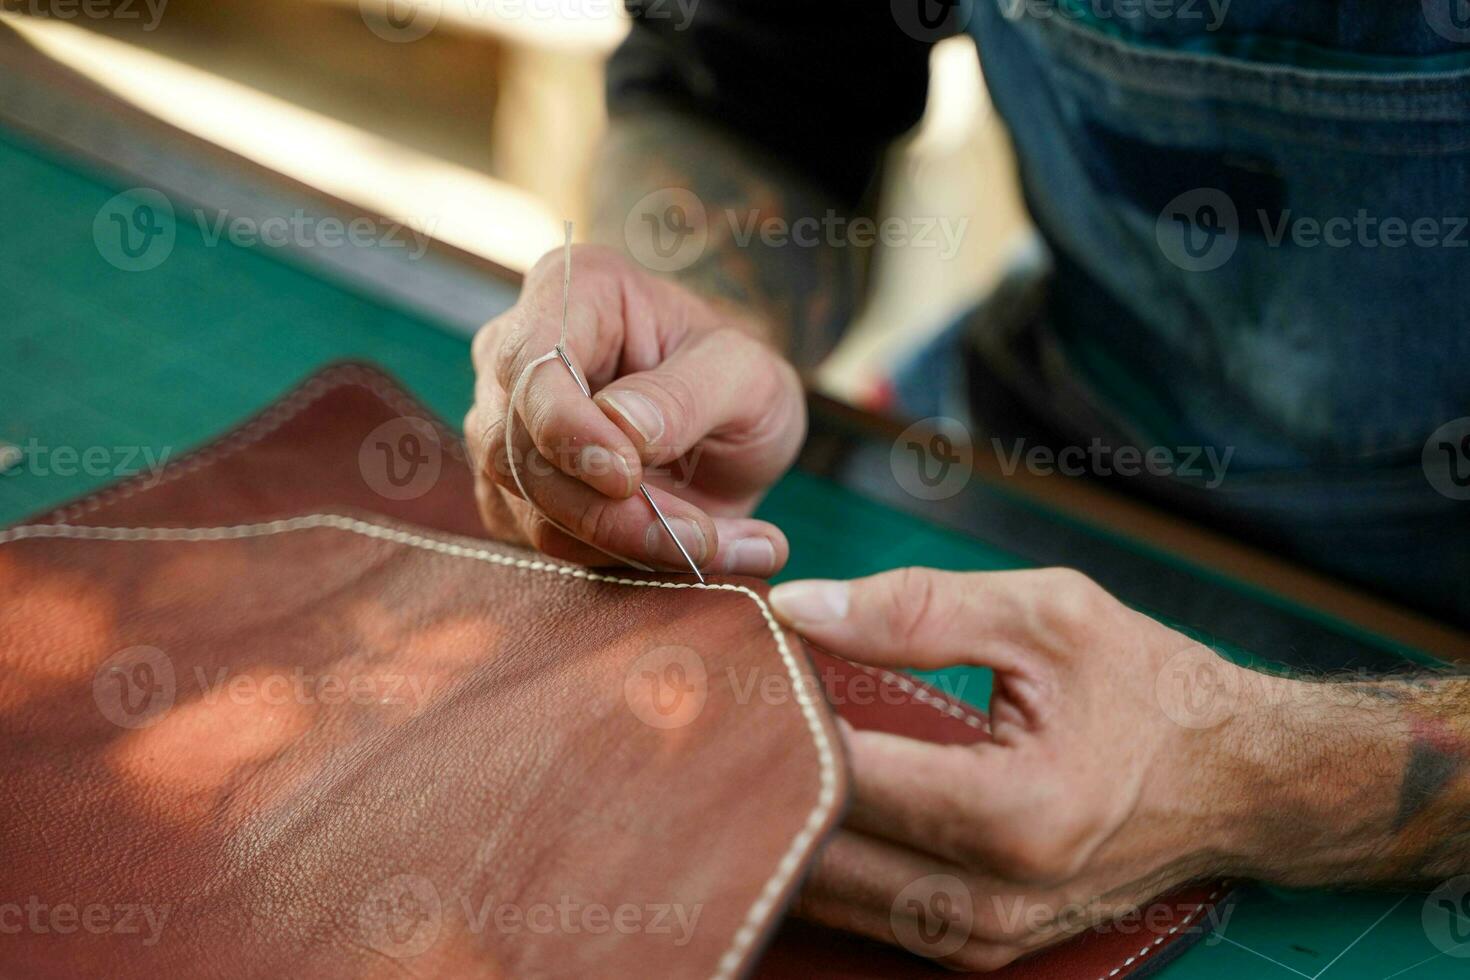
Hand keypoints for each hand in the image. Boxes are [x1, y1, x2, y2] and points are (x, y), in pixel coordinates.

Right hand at [465, 246, 804, 575]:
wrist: (733, 432)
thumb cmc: (738, 379)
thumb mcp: (746, 373)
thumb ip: (688, 394)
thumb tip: (621, 428)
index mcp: (570, 293)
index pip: (531, 363)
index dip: (566, 428)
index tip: (625, 476)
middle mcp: (516, 357)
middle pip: (517, 449)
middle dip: (607, 510)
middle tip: (702, 537)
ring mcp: (506, 430)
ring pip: (532, 510)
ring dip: (629, 545)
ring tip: (724, 546)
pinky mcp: (516, 498)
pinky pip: (551, 544)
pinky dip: (624, 563)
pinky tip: (695, 555)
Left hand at [768, 567, 1273, 969]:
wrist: (1239, 782)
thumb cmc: (1151, 690)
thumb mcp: (1047, 615)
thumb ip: (915, 609)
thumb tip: (799, 608)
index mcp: (1017, 811)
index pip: (845, 773)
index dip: (778, 715)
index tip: (742, 666)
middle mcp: (995, 897)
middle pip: (821, 848)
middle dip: (764, 775)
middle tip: (722, 711)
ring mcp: (986, 939)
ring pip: (831, 895)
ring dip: (782, 825)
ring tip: (750, 749)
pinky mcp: (981, 949)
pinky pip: (867, 913)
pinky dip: (825, 858)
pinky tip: (800, 800)